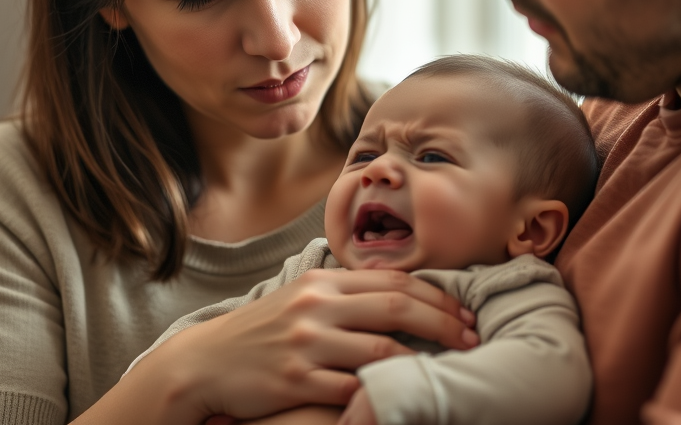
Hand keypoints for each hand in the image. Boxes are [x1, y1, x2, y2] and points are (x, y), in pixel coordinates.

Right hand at [153, 268, 475, 421]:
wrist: (208, 361)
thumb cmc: (261, 331)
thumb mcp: (301, 298)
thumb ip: (344, 293)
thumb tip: (399, 293)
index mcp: (323, 281)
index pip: (393, 280)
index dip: (436, 296)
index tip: (464, 312)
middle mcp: (318, 305)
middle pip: (396, 307)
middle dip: (443, 322)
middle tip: (473, 337)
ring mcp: (307, 342)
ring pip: (382, 350)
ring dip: (424, 362)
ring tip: (450, 372)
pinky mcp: (297, 379)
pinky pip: (353, 389)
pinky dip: (383, 395)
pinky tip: (404, 398)